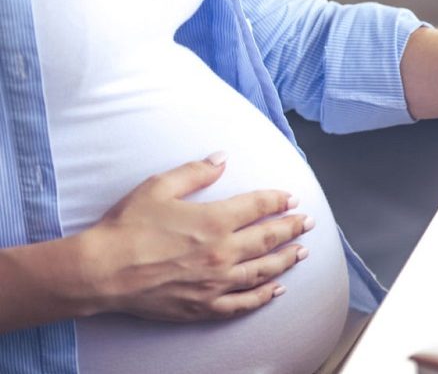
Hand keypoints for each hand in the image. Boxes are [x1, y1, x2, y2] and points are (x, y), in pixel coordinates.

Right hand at [77, 152, 311, 320]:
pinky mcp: (205, 306)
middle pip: (269, 238)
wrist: (102, 271)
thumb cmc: (128, 227)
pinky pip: (243, 302)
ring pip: (264, 270)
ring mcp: (217, 282)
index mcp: (215, 221)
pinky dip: (264, 296)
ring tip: (302, 252)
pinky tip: (277, 290)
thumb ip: (196, 172)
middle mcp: (223, 252)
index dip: (278, 200)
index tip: (292, 198)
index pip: (259, 206)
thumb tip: (222, 158)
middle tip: (308, 223)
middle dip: (293, 228)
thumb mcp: (159, 187)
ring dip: (287, 260)